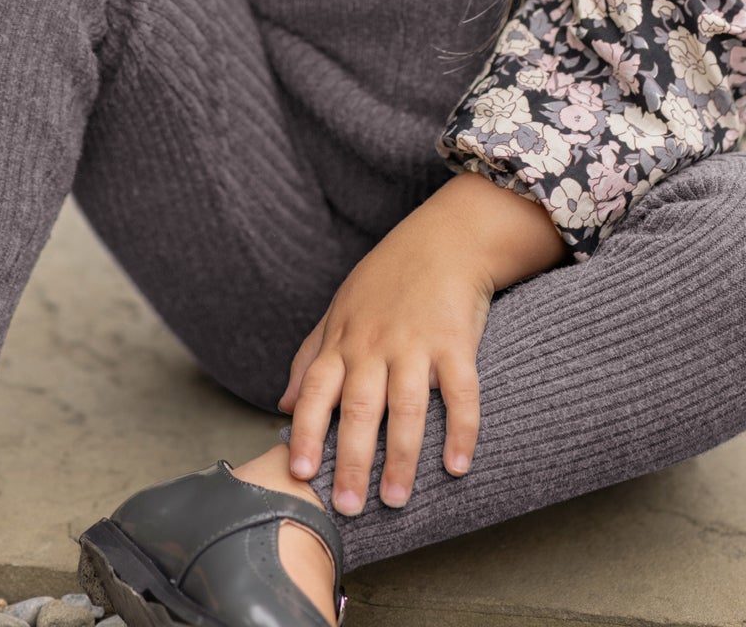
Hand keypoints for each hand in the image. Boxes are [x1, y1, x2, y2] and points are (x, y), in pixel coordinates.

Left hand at [276, 201, 493, 515]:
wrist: (444, 238)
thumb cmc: (387, 279)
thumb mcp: (339, 310)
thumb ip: (310, 359)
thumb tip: (284, 407)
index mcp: (344, 340)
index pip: (317, 391)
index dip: (308, 432)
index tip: (301, 473)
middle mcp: (375, 344)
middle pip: (360, 408)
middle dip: (353, 461)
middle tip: (349, 507)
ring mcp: (417, 343)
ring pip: (406, 407)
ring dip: (402, 458)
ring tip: (397, 500)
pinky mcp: (456, 342)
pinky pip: (460, 392)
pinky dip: (461, 429)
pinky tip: (458, 466)